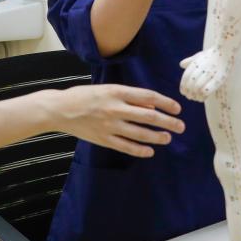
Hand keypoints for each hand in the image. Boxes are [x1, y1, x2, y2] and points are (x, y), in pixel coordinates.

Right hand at [52, 85, 183, 157]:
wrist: (60, 109)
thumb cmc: (84, 96)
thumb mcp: (107, 89)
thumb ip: (129, 97)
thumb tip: (151, 105)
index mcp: (117, 92)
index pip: (148, 97)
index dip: (165, 103)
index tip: (177, 108)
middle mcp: (115, 108)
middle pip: (149, 116)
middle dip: (168, 122)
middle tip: (180, 126)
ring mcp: (110, 126)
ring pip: (140, 133)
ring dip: (157, 136)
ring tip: (167, 138)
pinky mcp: (104, 139)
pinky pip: (126, 146)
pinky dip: (140, 150)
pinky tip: (150, 151)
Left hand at [179, 47, 231, 100]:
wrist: (226, 50)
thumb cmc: (212, 54)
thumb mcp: (199, 56)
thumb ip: (190, 61)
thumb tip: (181, 65)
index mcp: (195, 64)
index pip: (185, 78)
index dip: (183, 87)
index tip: (184, 93)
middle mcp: (201, 68)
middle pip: (190, 84)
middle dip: (189, 93)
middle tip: (191, 97)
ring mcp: (210, 73)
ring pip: (197, 87)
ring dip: (196, 96)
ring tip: (197, 99)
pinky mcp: (219, 78)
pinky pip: (207, 89)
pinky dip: (204, 95)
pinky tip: (204, 97)